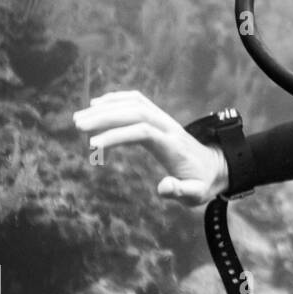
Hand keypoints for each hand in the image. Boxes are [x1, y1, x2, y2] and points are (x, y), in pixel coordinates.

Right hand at [73, 90, 229, 205]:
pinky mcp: (160, 118)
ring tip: (78, 118)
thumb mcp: (196, 194)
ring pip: (134, 104)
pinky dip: (117, 99)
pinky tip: (96, 104)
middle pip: (136, 112)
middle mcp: (168, 127)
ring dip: (106, 107)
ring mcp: (164, 120)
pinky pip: (138, 101)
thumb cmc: (201, 183)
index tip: (93, 146)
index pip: (142, 132)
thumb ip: (181, 191)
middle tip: (77, 125)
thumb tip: (163, 187)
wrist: (215, 167)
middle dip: (105, 117)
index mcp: (173, 145)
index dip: (117, 135)